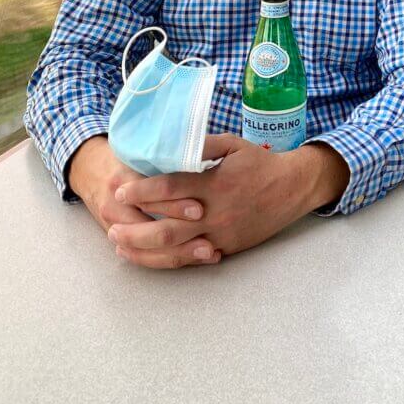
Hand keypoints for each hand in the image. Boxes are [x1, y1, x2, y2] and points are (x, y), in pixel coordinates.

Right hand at [68, 136, 217, 267]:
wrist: (89, 171)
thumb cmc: (123, 157)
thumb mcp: (137, 150)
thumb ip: (163, 155)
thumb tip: (199, 152)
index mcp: (123, 180)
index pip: (148, 197)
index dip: (175, 205)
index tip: (200, 209)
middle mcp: (116, 206)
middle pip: (148, 229)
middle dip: (181, 238)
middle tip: (210, 242)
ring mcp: (114, 227)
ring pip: (148, 249)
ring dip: (180, 254)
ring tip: (210, 254)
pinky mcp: (119, 241)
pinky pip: (145, 257)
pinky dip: (171, 259)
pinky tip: (197, 259)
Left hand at [108, 135, 349, 267]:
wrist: (293, 188)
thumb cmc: (259, 163)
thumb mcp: (232, 144)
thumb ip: (201, 144)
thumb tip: (170, 143)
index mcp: (214, 184)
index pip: (170, 189)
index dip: (142, 190)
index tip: (120, 189)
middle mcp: (215, 213)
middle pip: (165, 228)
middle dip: (134, 230)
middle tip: (111, 227)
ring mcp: (220, 234)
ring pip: (175, 250)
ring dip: (144, 250)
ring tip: (121, 246)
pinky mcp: (226, 248)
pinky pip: (192, 258)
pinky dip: (168, 260)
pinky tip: (150, 257)